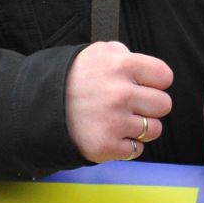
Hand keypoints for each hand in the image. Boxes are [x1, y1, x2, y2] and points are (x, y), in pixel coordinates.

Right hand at [65, 41, 174, 162]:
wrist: (38, 105)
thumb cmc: (73, 77)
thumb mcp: (98, 52)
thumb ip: (126, 55)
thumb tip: (147, 69)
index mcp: (123, 66)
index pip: (165, 77)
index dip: (155, 82)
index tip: (143, 85)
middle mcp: (121, 94)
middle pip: (164, 105)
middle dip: (150, 105)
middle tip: (131, 104)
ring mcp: (113, 122)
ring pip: (153, 130)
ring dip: (141, 127)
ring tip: (121, 120)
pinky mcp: (104, 146)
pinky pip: (136, 150)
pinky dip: (127, 146)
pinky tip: (112, 134)